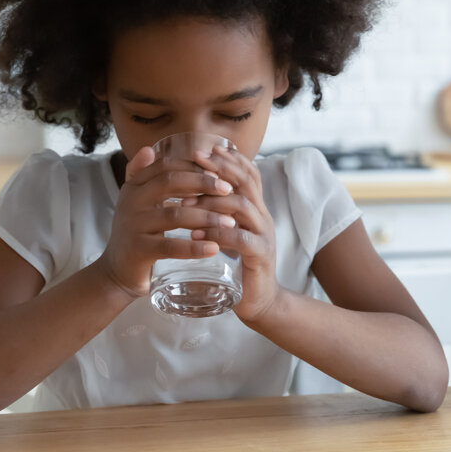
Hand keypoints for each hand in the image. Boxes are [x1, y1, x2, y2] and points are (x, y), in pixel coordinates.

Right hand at [97, 146, 237, 298]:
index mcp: (134, 186)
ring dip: (206, 216)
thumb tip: (151, 148)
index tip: (219, 170)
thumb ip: (145, 177)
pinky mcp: (138, 250)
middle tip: (229, 190)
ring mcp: (133, 226)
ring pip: (174, 215)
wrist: (116, 273)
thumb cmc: (138, 235)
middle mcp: (130, 201)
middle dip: (203, 183)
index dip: (193, 165)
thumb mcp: (138, 203)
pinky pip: (170, 246)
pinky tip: (214, 248)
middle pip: (170, 183)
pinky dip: (194, 247)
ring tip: (231, 222)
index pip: (165, 165)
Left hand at [182, 146, 279, 322]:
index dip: (228, 159)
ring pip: (242, 206)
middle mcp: (263, 217)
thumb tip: (189, 196)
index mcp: (255, 209)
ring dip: (212, 201)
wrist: (259, 302)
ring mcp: (264, 235)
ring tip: (186, 203)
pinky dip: (217, 234)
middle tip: (195, 161)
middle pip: (247, 182)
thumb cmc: (238, 267)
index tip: (202, 150)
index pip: (248, 174)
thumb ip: (217, 216)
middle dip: (221, 168)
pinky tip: (196, 233)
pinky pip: (240, 239)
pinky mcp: (260, 256)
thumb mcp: (228, 235)